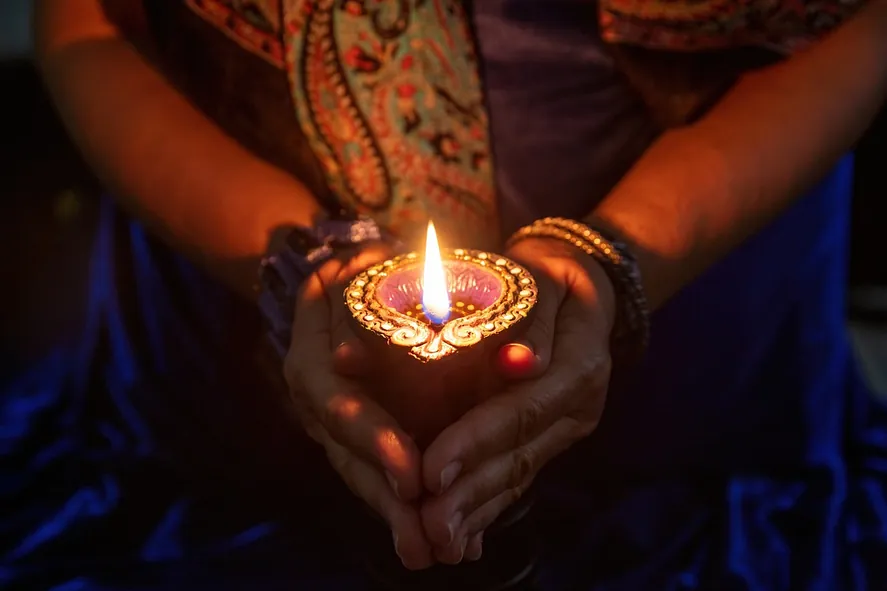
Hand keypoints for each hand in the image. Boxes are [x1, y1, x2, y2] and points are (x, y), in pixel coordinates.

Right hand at [284, 244, 433, 569]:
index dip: (371, 437)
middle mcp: (316, 389)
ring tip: (430, 551)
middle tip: (422, 543)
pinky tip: (435, 534)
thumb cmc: (385, 266)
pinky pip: (373, 469)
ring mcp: (331, 415)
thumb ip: (418, 300)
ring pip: (358, 470)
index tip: (410, 473)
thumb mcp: (393, 270)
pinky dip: (403, 502)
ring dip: (395, 513)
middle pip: (344, 452)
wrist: (361, 273)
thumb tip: (435, 355)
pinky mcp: (354, 431)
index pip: (336, 401)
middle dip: (385, 498)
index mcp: (314, 348)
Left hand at [419, 237, 616, 562]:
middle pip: (520, 456)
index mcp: (580, 365)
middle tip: (427, 525)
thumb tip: (519, 365)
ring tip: (436, 538)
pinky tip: (462, 535)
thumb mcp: (541, 276)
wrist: (580, 288)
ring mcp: (565, 428)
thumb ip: (530, 316)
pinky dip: (487, 507)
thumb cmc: (548, 275)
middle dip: (470, 493)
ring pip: (517, 476)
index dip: (477, 441)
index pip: (524, 410)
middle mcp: (578, 407)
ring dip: (475, 510)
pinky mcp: (550, 439)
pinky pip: (518, 477)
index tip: (432, 470)